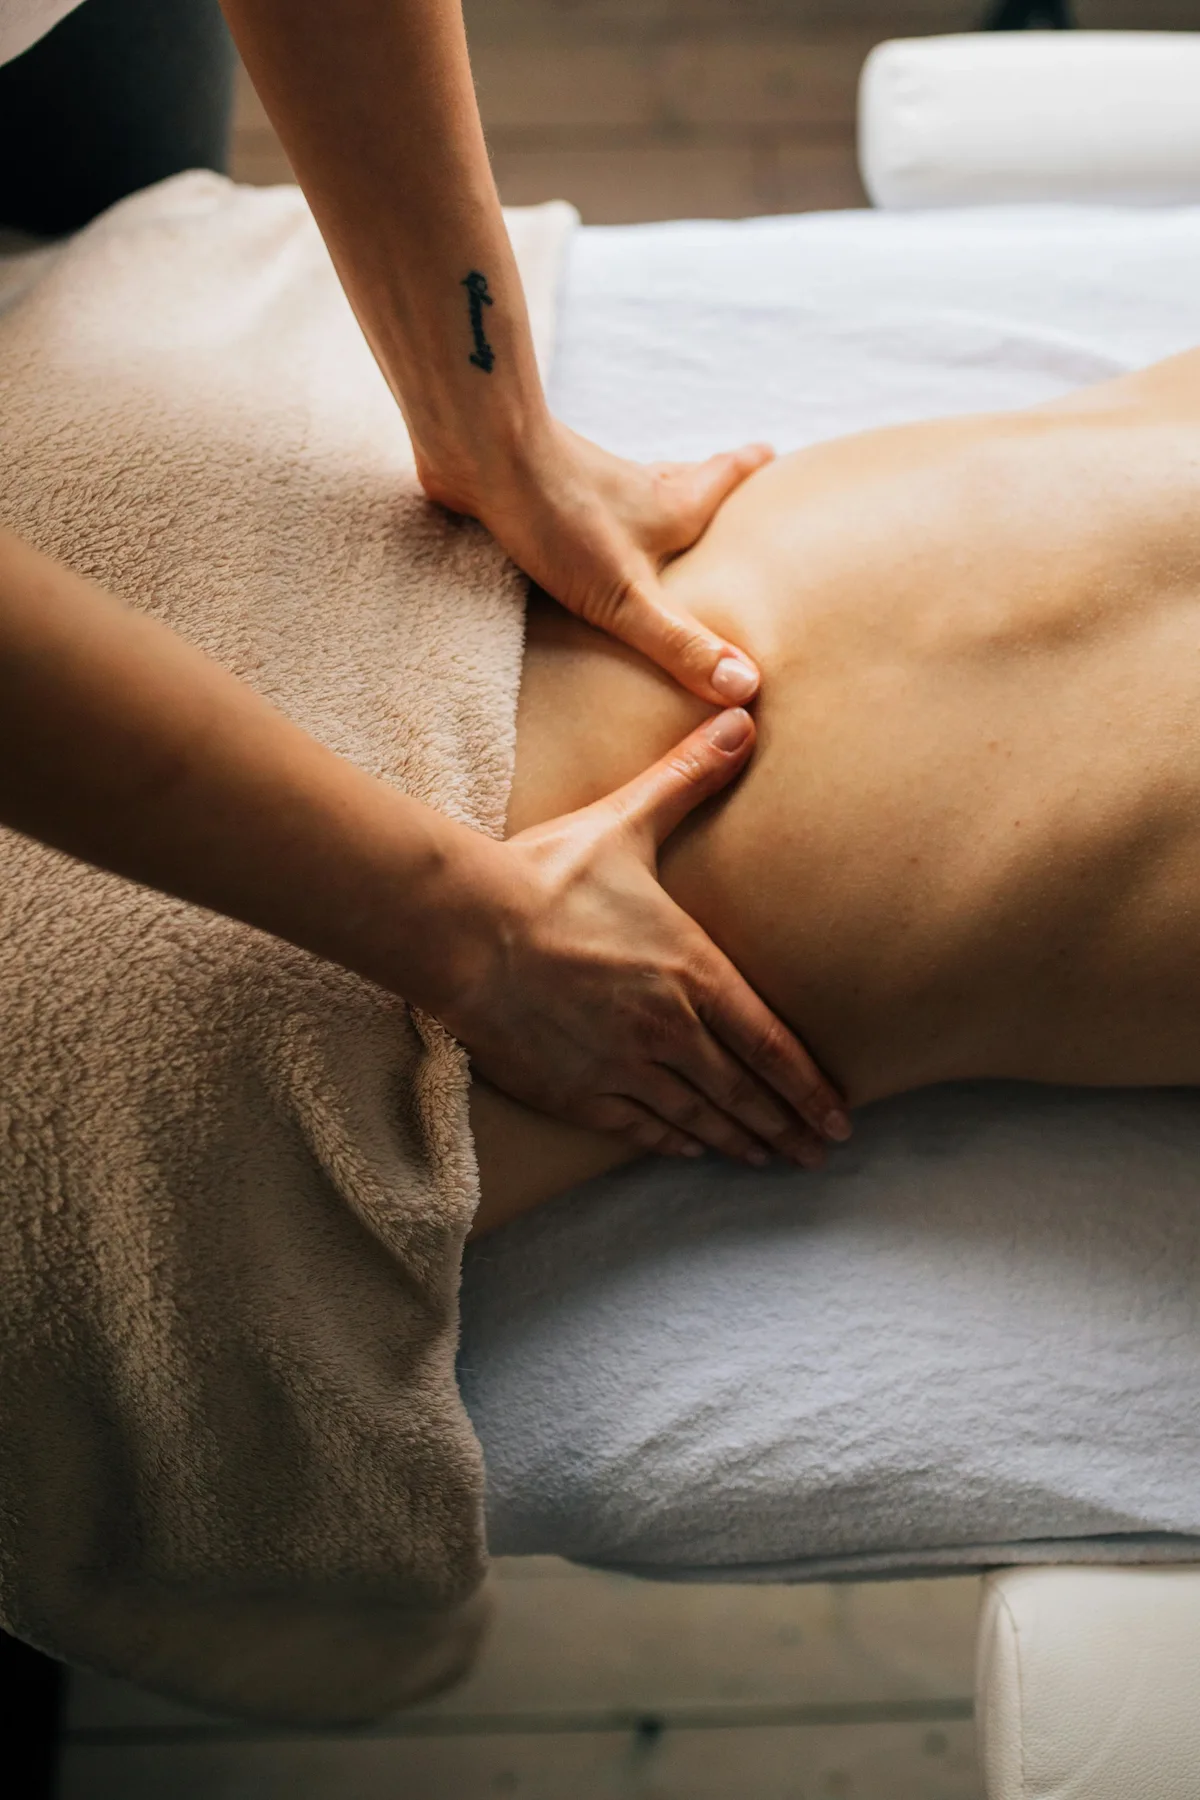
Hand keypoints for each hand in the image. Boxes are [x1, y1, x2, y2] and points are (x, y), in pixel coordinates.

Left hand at [418, 420, 772, 707]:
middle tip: (728, 485)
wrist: (479, 450)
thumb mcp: (628, 597)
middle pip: (684, 480)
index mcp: (669, 506)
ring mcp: (585, 487)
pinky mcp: (538, 491)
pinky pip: (578, 506)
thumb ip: (680, 643)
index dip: (751, 467)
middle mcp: (634, 488)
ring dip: (650, 502)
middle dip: (708, 485)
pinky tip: (575, 537)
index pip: (726, 477)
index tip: (773, 455)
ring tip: (658, 520)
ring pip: (633, 492)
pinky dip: (593, 517)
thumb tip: (745, 686)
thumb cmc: (558, 517)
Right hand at [436, 708, 849, 1165]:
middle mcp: (669, 1029)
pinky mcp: (575, 1089)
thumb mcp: (627, 822)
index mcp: (692, 971)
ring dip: (739, 1141)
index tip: (839, 1118)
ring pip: (697, 1117)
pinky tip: (692, 1150)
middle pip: (742, 1092)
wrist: (464, 928)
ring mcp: (622, 1066)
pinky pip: (638, 1128)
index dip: (809, 1087)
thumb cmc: (546, 875)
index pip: (770, 1045)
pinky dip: (672, 1142)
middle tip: (819, 1154)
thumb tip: (741, 716)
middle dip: (786, 1127)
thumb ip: (688, 777)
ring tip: (768, 1159)